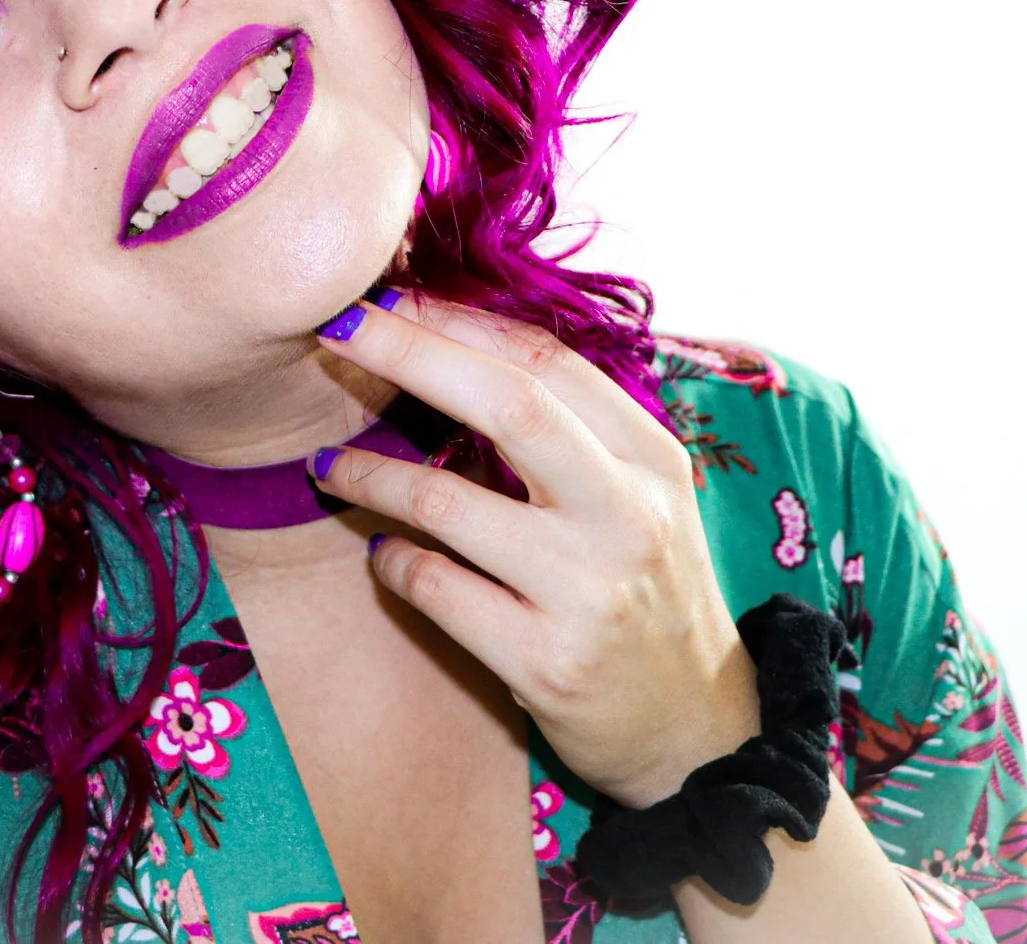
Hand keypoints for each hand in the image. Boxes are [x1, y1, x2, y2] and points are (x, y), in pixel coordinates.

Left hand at [311, 294, 761, 806]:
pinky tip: (382, 555)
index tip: (387, 295)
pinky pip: (435, 589)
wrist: (697, 730)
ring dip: (370, 476)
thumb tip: (452, 341)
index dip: (459, 319)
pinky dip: (391, 563)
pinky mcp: (546, 661)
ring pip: (447, 503)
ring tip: (329, 467)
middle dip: (410, 353)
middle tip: (337, 328)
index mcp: (651, 458)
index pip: (548, 360)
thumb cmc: (644, 593)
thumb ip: (571, 431)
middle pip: (509, 405)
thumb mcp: (638, 497)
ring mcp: (588, 590)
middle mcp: (628, 514)